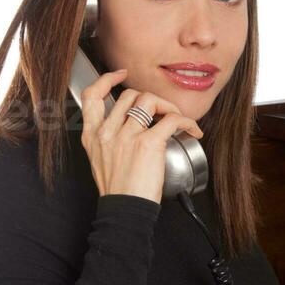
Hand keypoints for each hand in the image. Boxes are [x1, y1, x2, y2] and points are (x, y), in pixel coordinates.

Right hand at [80, 68, 203, 204]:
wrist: (125, 210)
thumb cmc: (118, 190)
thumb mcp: (99, 160)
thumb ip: (106, 140)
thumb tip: (122, 126)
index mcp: (92, 135)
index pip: (92, 95)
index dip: (107, 80)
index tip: (120, 75)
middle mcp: (107, 132)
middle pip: (129, 95)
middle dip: (150, 99)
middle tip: (162, 111)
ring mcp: (127, 136)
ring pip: (150, 100)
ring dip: (169, 107)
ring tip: (177, 120)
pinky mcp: (148, 143)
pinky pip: (172, 120)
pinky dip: (187, 122)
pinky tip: (192, 130)